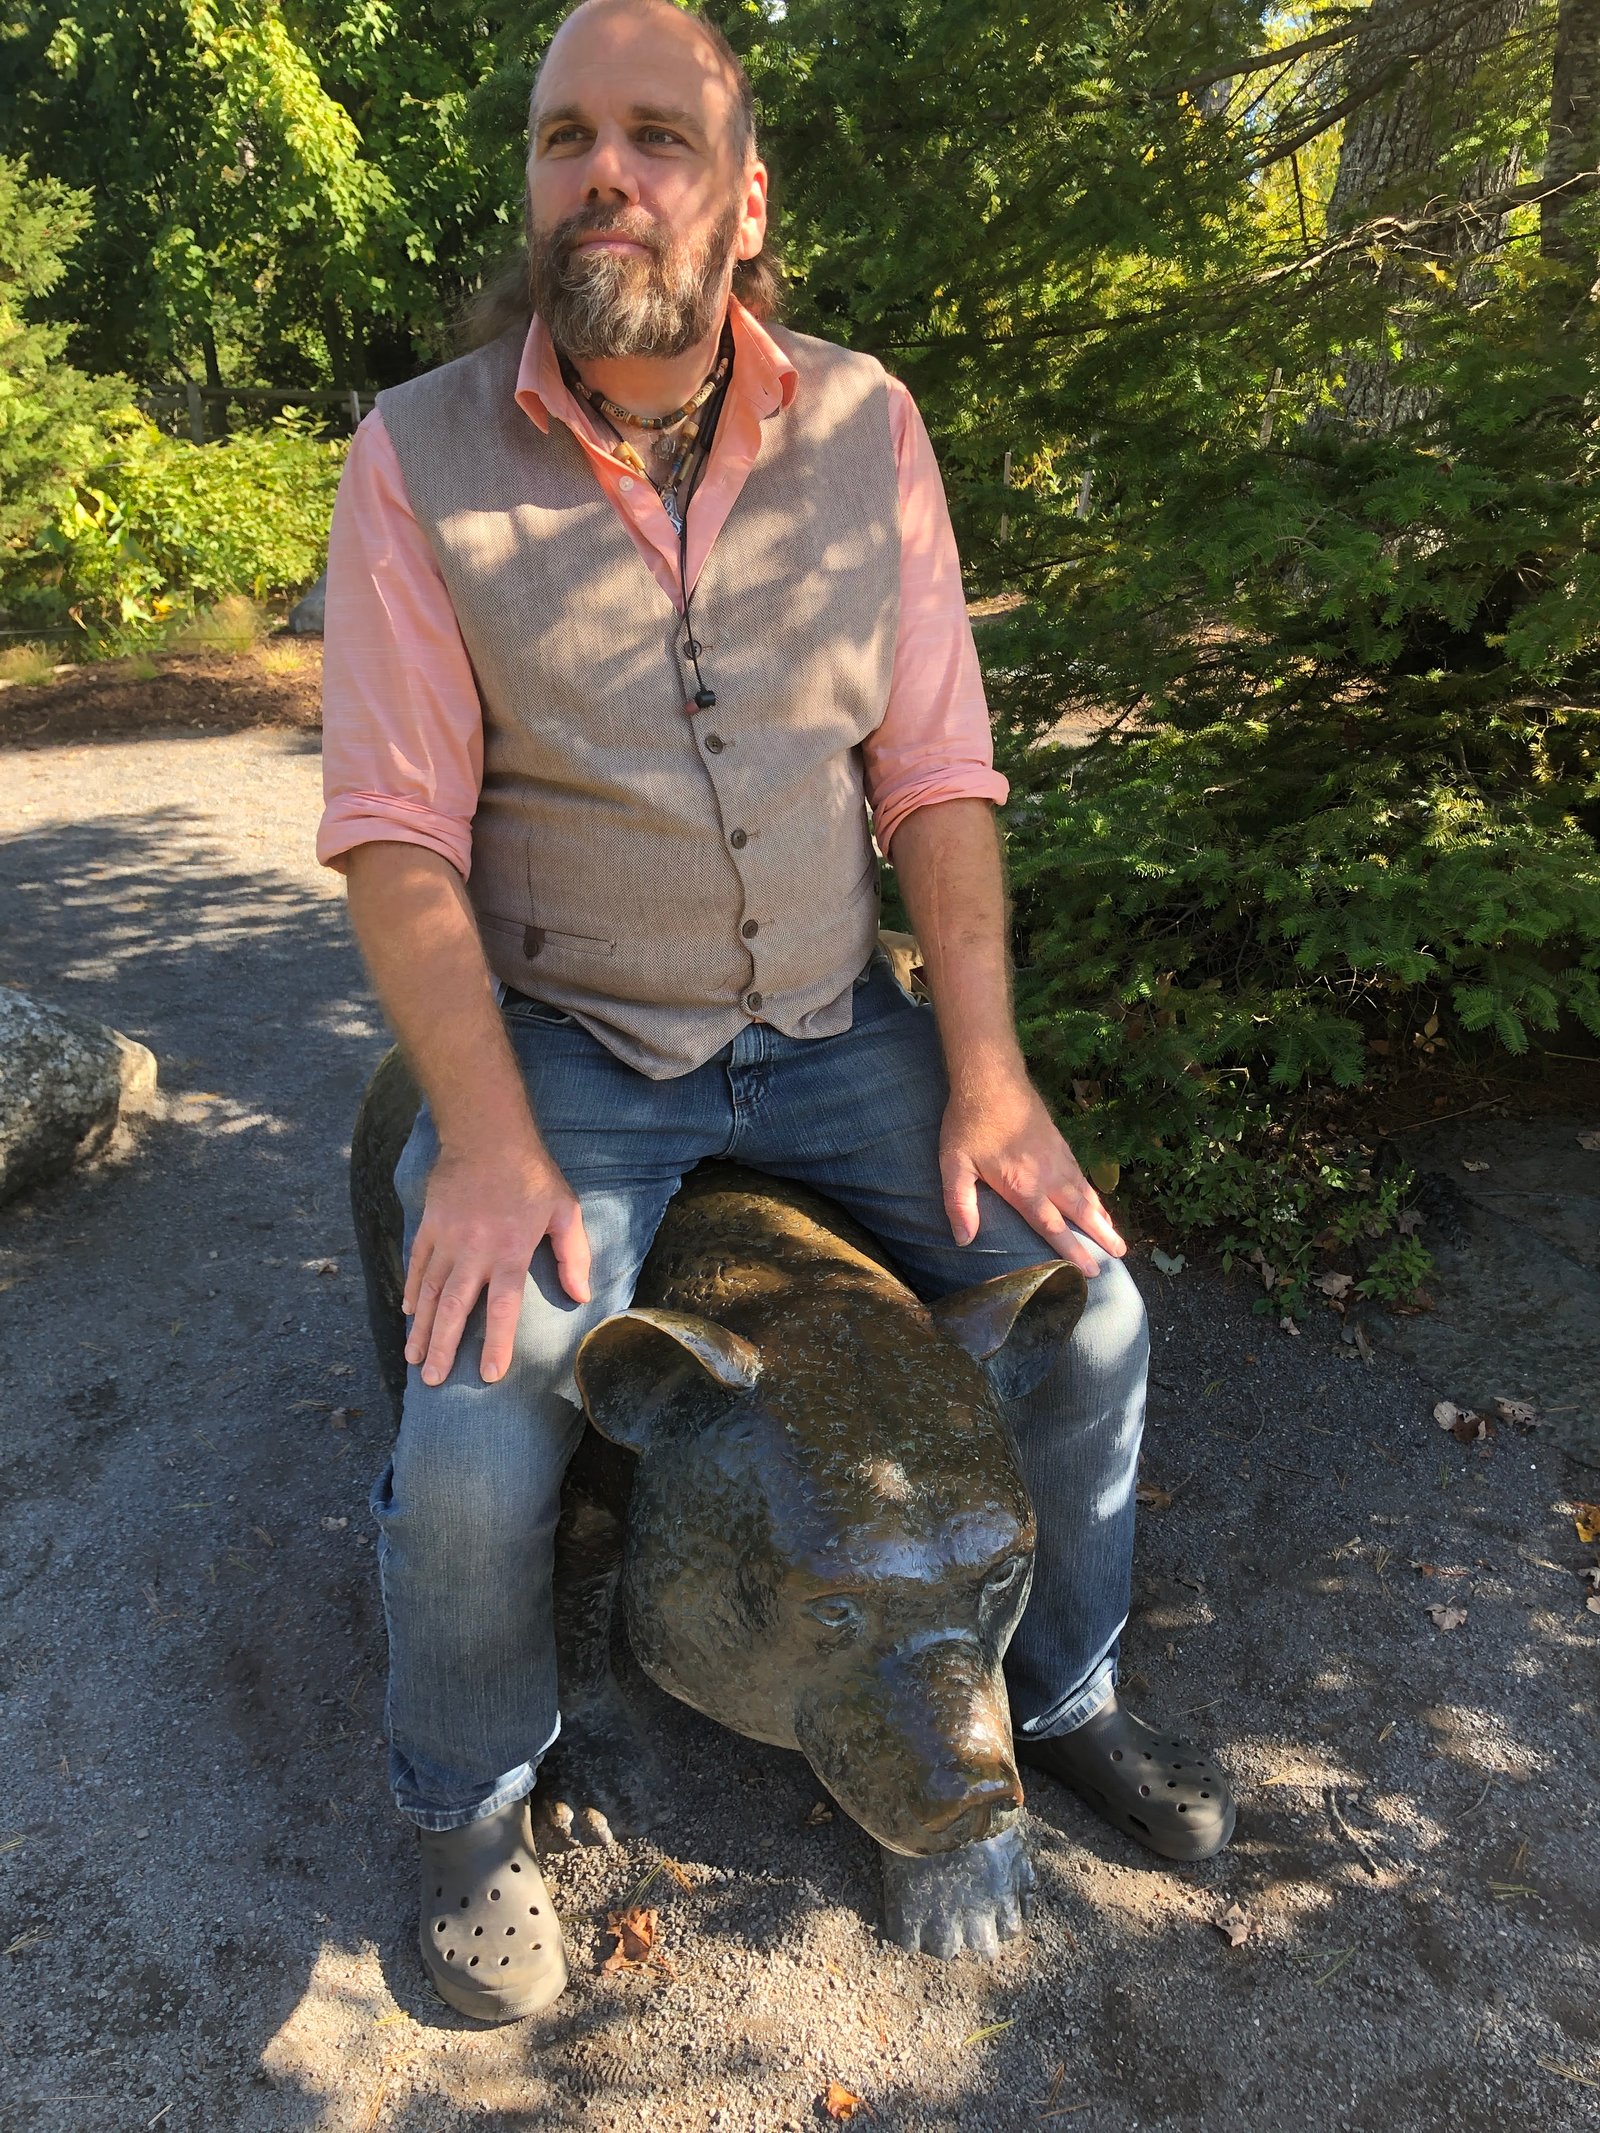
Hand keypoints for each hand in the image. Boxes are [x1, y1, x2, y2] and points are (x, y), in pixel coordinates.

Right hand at [402, 1145, 591, 1386]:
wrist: (487, 1133)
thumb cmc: (532, 1174)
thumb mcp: (565, 1210)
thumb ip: (573, 1255)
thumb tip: (580, 1295)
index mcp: (509, 1251)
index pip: (503, 1308)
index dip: (497, 1344)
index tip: (490, 1375)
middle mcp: (474, 1251)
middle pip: (456, 1309)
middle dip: (444, 1348)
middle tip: (433, 1381)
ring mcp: (447, 1239)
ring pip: (431, 1292)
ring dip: (422, 1328)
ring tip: (415, 1360)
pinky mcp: (430, 1226)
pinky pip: (417, 1264)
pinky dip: (412, 1290)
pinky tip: (410, 1313)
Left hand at [940, 1070, 1125, 1277]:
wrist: (991, 1079)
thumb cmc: (968, 1124)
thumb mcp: (954, 1165)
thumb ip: (959, 1204)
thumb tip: (963, 1240)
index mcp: (1024, 1187)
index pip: (1053, 1227)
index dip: (1072, 1250)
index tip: (1091, 1270)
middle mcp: (1048, 1175)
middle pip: (1080, 1212)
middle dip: (1101, 1235)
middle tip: (1120, 1254)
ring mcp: (1057, 1156)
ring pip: (1085, 1192)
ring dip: (1102, 1215)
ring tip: (1116, 1233)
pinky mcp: (1059, 1141)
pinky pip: (1081, 1174)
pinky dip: (1093, 1191)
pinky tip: (1096, 1198)